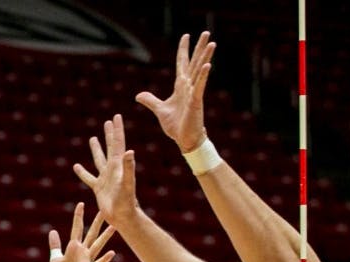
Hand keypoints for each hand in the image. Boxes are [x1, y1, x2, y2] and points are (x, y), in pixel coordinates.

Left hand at [49, 202, 114, 261]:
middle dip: (97, 222)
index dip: (78, 216)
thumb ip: (55, 245)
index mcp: (74, 248)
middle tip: (105, 210)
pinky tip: (112, 253)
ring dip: (105, 237)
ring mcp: (87, 261)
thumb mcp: (55, 259)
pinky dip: (104, 259)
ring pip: (97, 246)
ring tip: (114, 227)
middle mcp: (83, 252)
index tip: (81, 203)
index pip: (77, 228)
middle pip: (91, 234)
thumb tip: (52, 231)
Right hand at [73, 115, 140, 228]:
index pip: (118, 143)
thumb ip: (129, 167)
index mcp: (119, 165)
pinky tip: (76, 166)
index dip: (117, 130)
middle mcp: (112, 170)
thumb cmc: (127, 201)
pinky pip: (88, 178)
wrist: (123, 217)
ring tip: (92, 138)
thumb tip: (130, 151)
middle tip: (108, 122)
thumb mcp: (127, 183)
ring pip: (99, 160)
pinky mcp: (99, 188)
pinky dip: (82, 172)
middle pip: (110, 148)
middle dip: (109, 134)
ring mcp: (105, 178)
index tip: (115, 116)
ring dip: (96, 149)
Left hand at [134, 31, 215, 152]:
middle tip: (206, 32)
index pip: (182, 63)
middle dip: (199, 47)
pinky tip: (207, 65)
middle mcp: (188, 86)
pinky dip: (202, 76)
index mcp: (180, 87)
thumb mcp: (160, 110)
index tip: (186, 36)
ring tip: (211, 42)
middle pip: (194, 62)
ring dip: (205, 57)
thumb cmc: (176, 126)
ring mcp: (193, 93)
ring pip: (199, 71)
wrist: (184, 140)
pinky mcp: (195, 102)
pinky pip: (199, 87)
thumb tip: (138, 95)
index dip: (183, 50)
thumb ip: (150, 100)